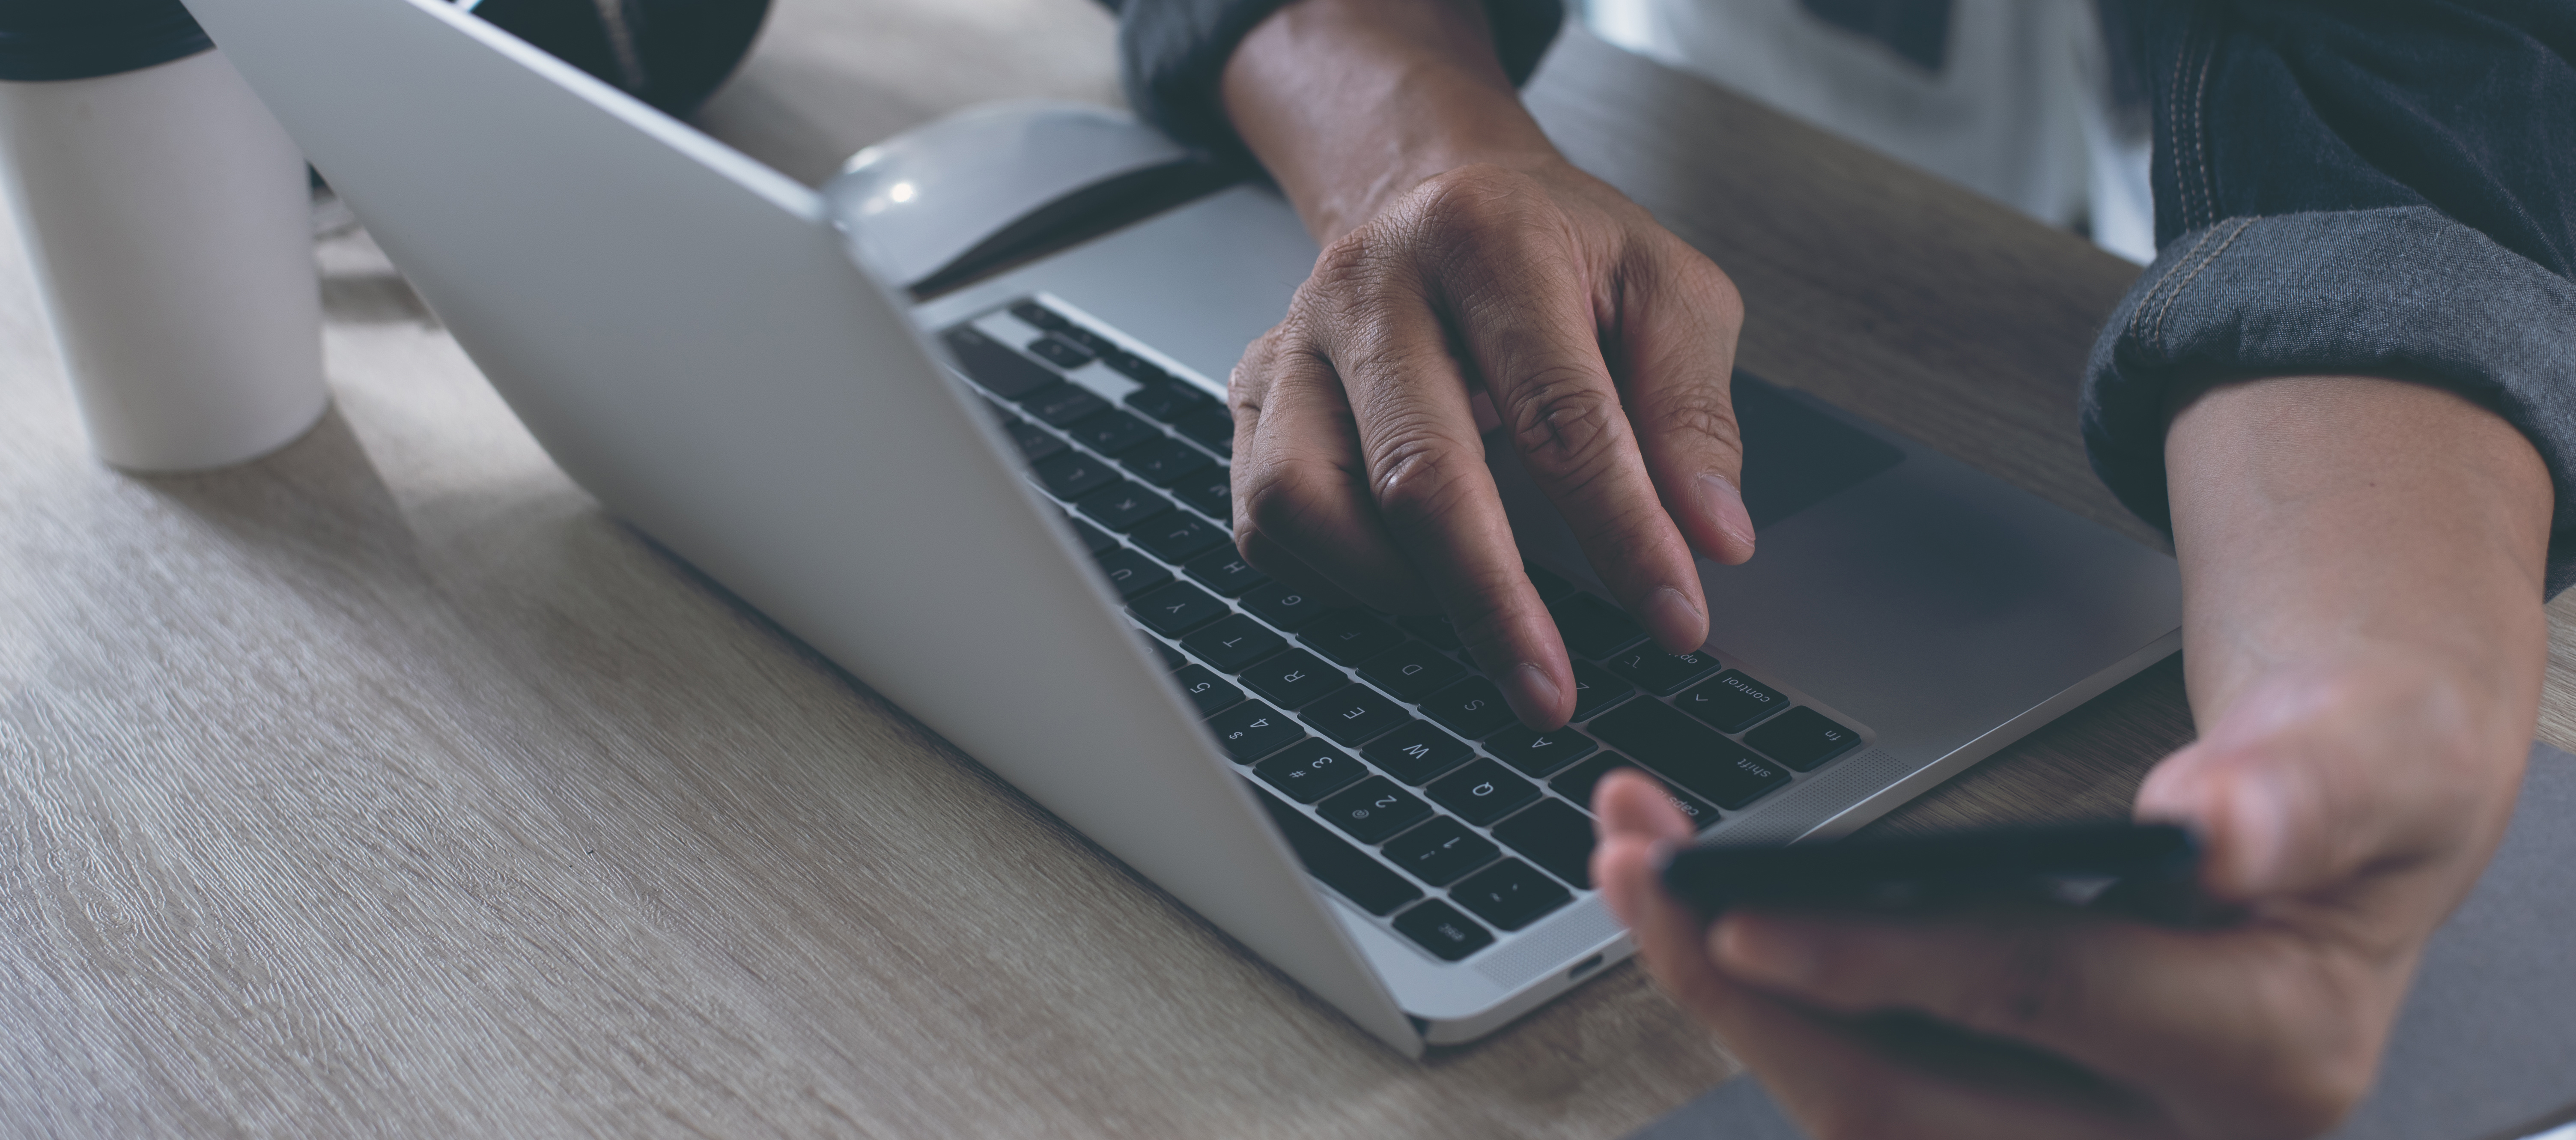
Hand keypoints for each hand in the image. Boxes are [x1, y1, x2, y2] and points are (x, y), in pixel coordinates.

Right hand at [1219, 0, 1754, 728]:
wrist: (1439, 195)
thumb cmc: (1557, 254)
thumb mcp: (1665, 292)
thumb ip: (1694, 410)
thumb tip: (1714, 538)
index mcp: (1486, 239)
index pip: (1560, 412)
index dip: (1623, 532)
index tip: (1677, 618)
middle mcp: (1369, 286)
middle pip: (1417, 473)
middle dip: (1491, 601)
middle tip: (1550, 691)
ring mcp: (1292, 345)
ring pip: (1306, 504)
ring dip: (1396, 586)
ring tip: (1476, 606)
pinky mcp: (1251, 398)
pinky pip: (1266, 523)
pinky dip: (1337, 574)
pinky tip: (1409, 569)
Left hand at [1593, 375, 2552, 1137]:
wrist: (2342, 831)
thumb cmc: (2351, 788)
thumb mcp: (2372, 757)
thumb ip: (2307, 791)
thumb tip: (2218, 827)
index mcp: (2267, 1059)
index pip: (2043, 1001)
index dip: (1888, 963)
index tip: (1745, 920)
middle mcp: (2168, 1139)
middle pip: (1910, 1100)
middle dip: (1747, 989)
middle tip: (1631, 867)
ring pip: (1864, 1109)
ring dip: (1729, 997)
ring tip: (1635, 871)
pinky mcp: (2009, 1122)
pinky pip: (1863, 1085)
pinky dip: (1764, 1001)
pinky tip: (1693, 914)